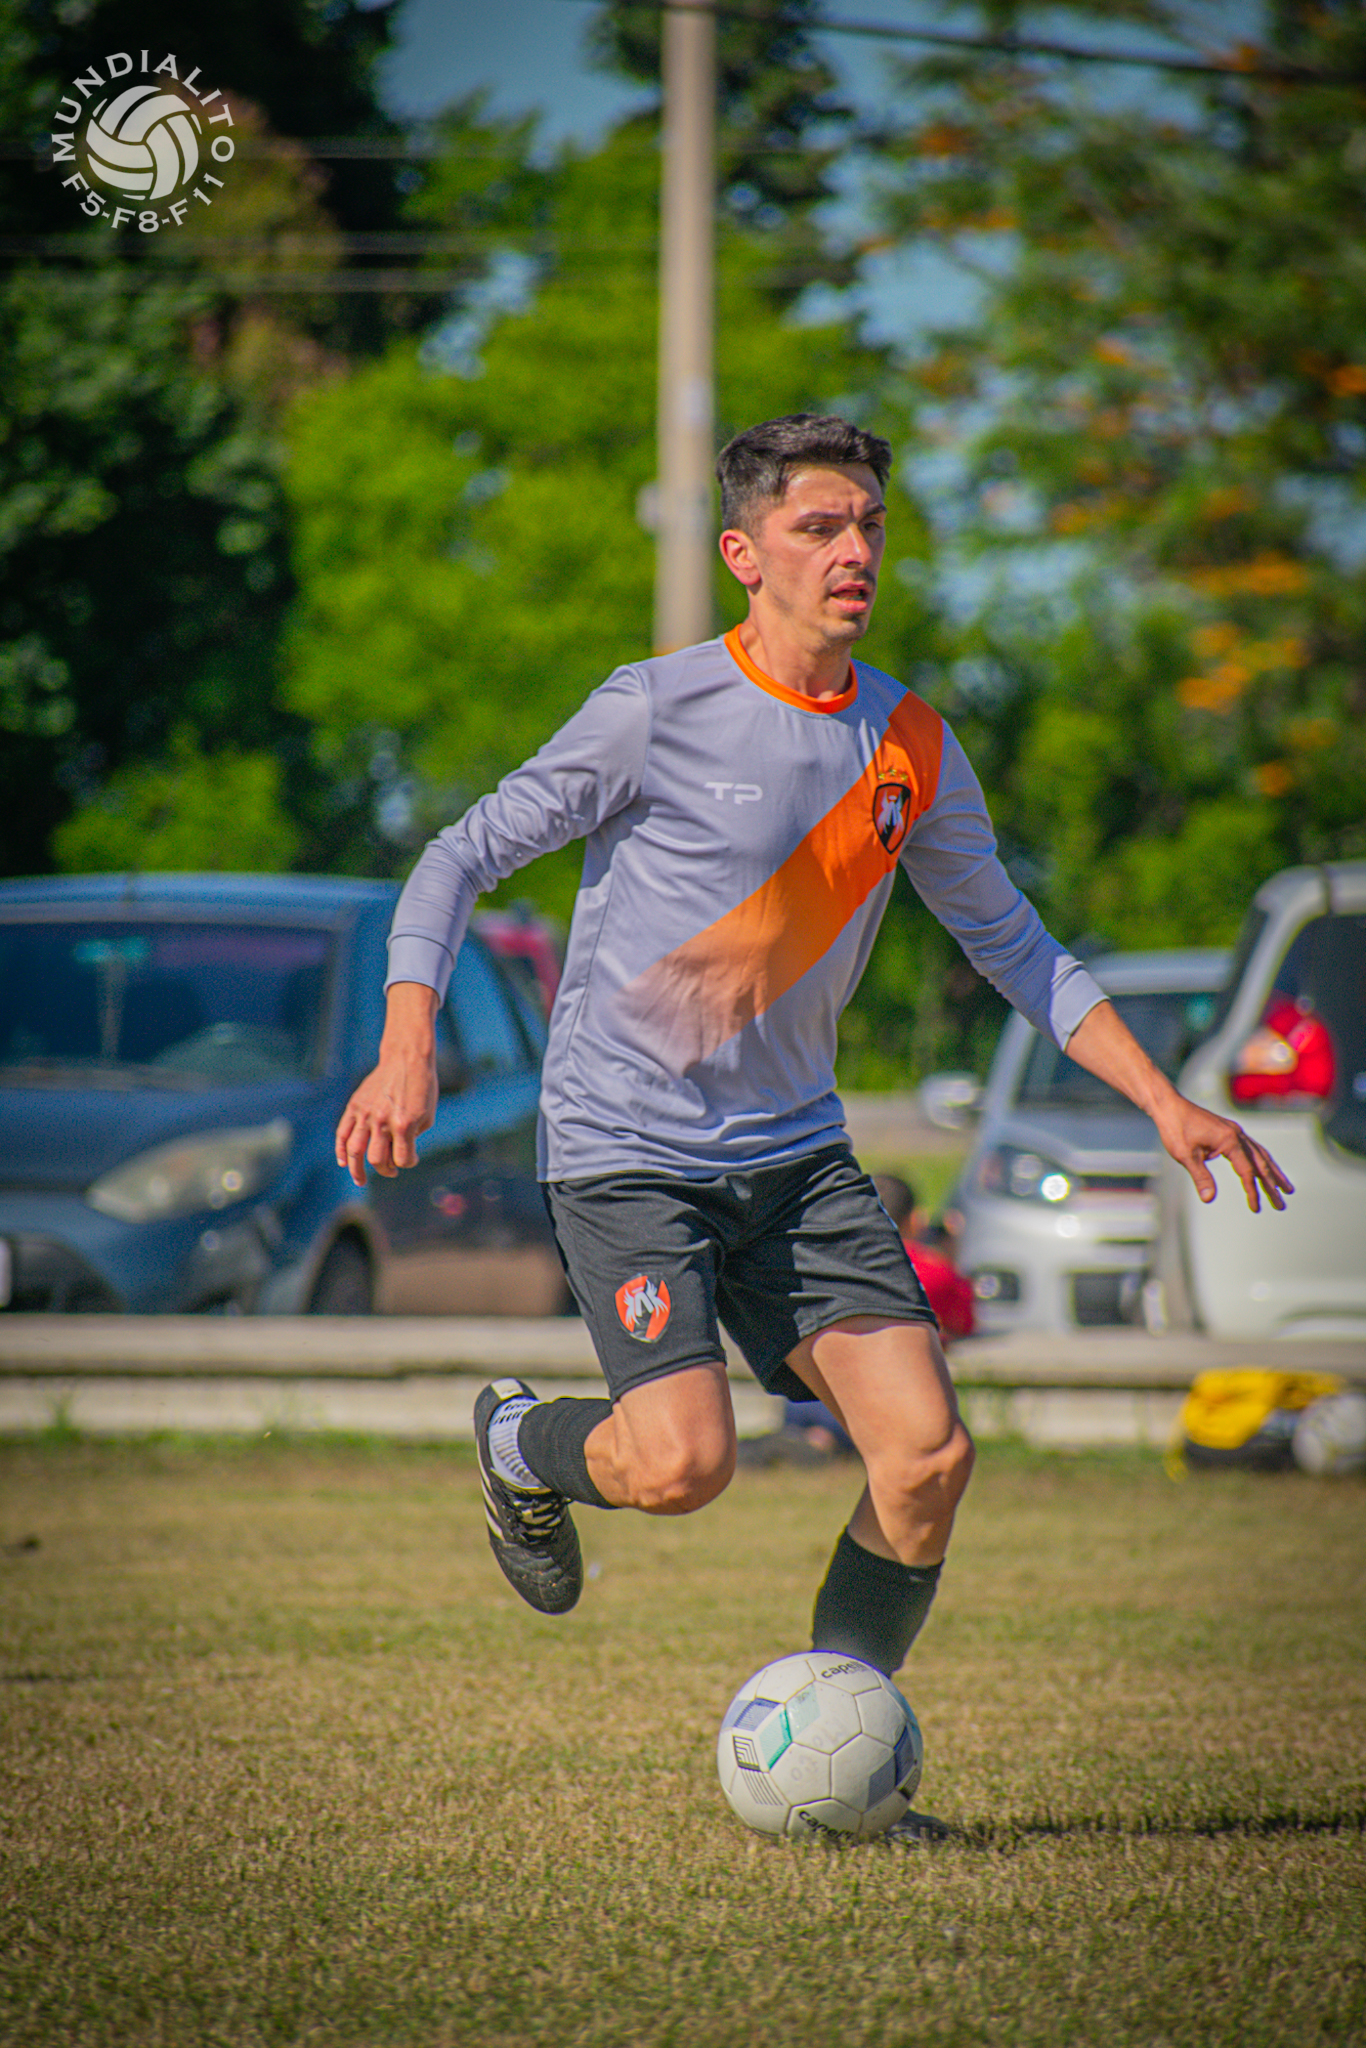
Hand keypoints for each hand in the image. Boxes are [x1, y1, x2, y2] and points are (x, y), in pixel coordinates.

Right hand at [335, 983, 438, 1186]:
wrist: (407, 1059)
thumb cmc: (422, 1088)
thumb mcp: (427, 1116)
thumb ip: (412, 1138)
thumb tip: (397, 1156)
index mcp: (404, 1124)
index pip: (402, 1159)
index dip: (408, 1163)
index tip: (411, 1158)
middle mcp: (382, 1121)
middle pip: (377, 1159)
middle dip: (386, 1169)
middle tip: (391, 1170)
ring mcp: (366, 1114)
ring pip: (354, 1150)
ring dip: (356, 1169)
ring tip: (360, 1179)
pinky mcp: (355, 1106)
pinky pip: (342, 1132)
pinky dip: (341, 1150)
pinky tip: (344, 1162)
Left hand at [1153, 1094, 1293, 1213]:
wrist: (1169, 1105)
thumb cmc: (1175, 1128)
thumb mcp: (1186, 1156)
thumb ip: (1201, 1177)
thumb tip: (1209, 1199)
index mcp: (1229, 1140)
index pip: (1246, 1171)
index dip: (1252, 1191)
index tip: (1255, 1208)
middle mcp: (1237, 1134)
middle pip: (1260, 1163)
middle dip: (1272, 1185)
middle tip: (1282, 1204)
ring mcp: (1234, 1131)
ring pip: (1260, 1154)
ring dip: (1272, 1172)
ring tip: (1284, 1187)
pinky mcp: (1229, 1130)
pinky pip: (1251, 1147)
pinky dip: (1261, 1160)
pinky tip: (1264, 1168)